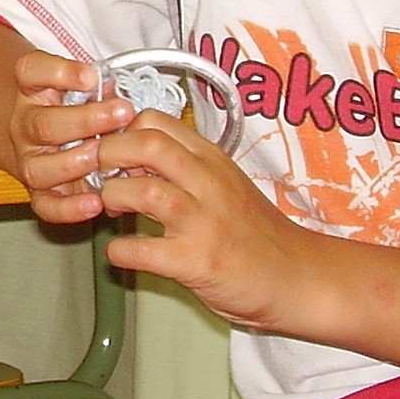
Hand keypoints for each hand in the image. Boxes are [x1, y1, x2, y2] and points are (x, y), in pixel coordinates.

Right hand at [1, 49, 131, 221]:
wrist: (56, 140)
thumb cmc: (79, 109)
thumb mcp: (86, 88)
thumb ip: (102, 86)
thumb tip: (123, 89)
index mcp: (33, 90)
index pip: (31, 71)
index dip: (60, 73)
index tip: (92, 76)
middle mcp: (25, 125)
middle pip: (42, 124)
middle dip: (86, 120)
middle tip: (122, 113)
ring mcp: (30, 161)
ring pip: (39, 168)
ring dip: (75, 163)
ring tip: (105, 157)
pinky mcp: (40, 194)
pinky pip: (46, 206)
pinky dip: (70, 208)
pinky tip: (96, 202)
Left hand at [91, 111, 307, 332]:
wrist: (297, 278)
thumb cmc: (254, 232)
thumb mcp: (224, 181)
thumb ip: (184, 164)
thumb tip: (129, 151)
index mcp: (211, 159)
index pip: (155, 120)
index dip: (121, 130)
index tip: (112, 148)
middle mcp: (208, 183)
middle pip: (146, 143)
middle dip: (110, 153)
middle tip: (102, 174)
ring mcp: (204, 223)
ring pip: (143, 190)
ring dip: (113, 197)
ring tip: (112, 209)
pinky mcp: (197, 262)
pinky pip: (140, 250)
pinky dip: (119, 250)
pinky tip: (121, 252)